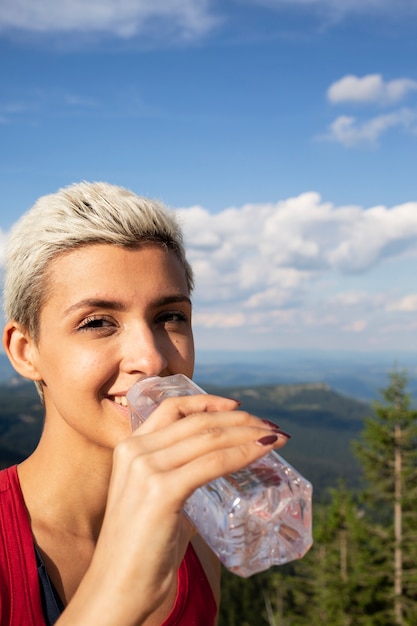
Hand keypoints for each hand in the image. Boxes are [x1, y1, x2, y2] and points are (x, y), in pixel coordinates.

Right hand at [57, 395, 287, 624]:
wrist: (116, 589)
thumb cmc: (140, 550)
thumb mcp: (155, 498)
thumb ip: (179, 476)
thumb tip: (217, 467)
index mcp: (129, 447)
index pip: (172, 408)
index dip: (207, 401)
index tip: (236, 406)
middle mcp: (135, 451)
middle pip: (197, 421)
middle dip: (239, 420)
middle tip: (268, 424)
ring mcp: (146, 469)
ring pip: (209, 438)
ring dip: (248, 433)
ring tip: (273, 435)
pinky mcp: (162, 491)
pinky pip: (214, 463)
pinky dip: (243, 453)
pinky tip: (262, 451)